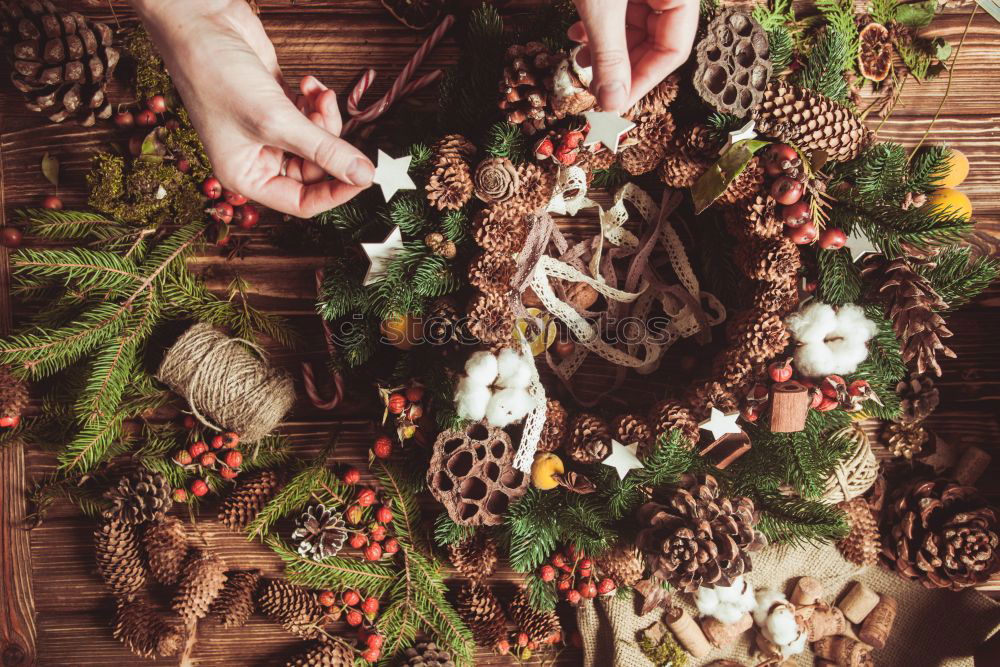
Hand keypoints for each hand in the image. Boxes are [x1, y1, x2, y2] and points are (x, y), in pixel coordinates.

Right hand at [133, 0, 373, 216]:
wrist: (198, 24)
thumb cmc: (215, 75)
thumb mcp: (276, 120)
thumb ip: (323, 149)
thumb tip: (363, 175)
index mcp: (247, 177)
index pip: (302, 203)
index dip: (335, 192)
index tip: (362, 176)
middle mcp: (258, 158)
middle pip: (315, 170)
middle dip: (329, 142)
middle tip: (327, 113)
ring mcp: (269, 132)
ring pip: (317, 142)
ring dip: (325, 118)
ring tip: (318, 94)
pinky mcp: (278, 106)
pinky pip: (311, 117)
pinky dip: (316, 101)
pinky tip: (308, 83)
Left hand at [570, 0, 699, 112]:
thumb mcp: (601, 8)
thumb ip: (609, 55)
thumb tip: (613, 105)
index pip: (675, 50)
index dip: (643, 82)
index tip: (615, 105)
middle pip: (656, 42)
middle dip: (619, 66)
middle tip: (593, 86)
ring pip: (636, 29)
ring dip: (605, 49)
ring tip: (580, 58)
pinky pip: (622, 12)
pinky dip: (600, 27)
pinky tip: (575, 33)